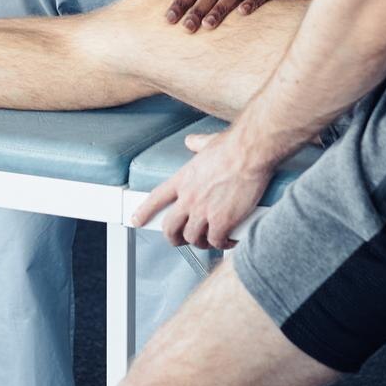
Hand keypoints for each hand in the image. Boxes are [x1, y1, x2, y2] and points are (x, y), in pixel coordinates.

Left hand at [131, 130, 272, 249]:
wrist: (249, 153)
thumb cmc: (232, 146)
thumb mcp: (207, 143)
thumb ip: (197, 144)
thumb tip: (192, 141)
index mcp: (183, 180)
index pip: (156, 199)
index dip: (144, 212)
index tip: (136, 220)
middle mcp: (189, 198)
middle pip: (170, 227)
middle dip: (173, 238)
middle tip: (180, 240)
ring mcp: (203, 211)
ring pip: (192, 238)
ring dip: (201, 242)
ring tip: (211, 240)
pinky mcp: (222, 222)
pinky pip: (216, 241)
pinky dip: (222, 244)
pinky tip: (230, 240)